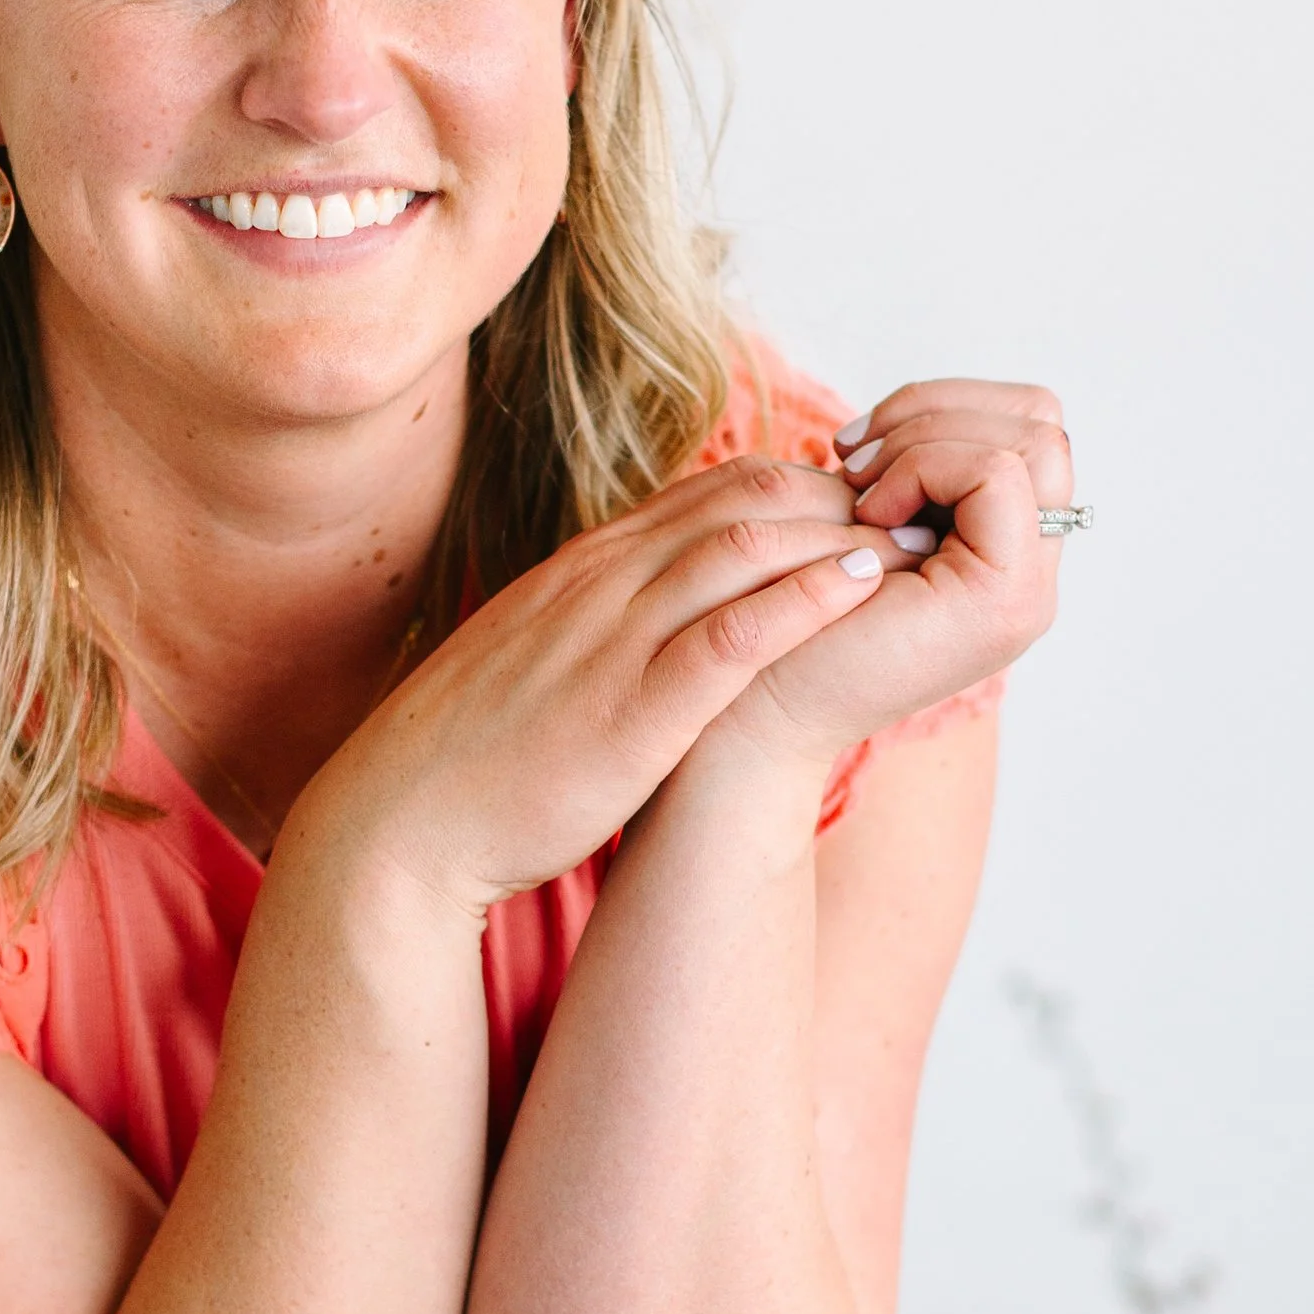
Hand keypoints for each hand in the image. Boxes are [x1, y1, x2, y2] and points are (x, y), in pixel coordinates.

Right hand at [302, 458, 887, 913]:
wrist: (398, 826)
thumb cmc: (472, 761)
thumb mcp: (543, 667)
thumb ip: (603, 632)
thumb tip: (670, 629)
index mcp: (583, 572)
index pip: (711, 492)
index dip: (801, 487)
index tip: (863, 510)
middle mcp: (601, 585)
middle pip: (744, 500)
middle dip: (840, 497)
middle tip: (915, 513)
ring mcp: (612, 640)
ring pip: (745, 547)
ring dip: (840, 535)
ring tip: (913, 540)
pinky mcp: (628, 711)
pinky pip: (729, 633)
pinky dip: (802, 601)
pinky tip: (862, 592)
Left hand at [708, 378, 1073, 764]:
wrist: (749, 712)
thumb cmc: (784, 620)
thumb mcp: (860, 524)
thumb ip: (911, 475)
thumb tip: (924, 412)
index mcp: (1001, 554)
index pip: (1029, 425)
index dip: (943, 406)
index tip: (855, 447)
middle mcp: (1031, 575)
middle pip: (1044, 422)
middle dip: (939, 409)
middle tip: (856, 455)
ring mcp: (1028, 591)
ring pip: (1032, 439)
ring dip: (929, 437)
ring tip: (858, 486)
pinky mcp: (1005, 598)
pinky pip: (995, 473)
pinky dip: (925, 467)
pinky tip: (867, 516)